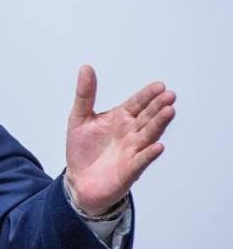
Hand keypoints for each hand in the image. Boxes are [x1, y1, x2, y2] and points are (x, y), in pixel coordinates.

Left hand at [65, 65, 175, 215]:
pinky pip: (142, 160)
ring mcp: (132, 151)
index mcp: (120, 119)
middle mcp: (130, 133)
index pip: (137, 104)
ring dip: (159, 124)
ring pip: (149, 135)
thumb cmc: (83, 149)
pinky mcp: (129, 169)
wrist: (78, 180)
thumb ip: (85, 94)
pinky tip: (158, 146)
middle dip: (158, 106)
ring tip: (169, 111)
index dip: (147, 95)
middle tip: (170, 95)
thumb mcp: (79, 118)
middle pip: (147, 117)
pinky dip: (150, 154)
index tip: (159, 86)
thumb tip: (86, 68)